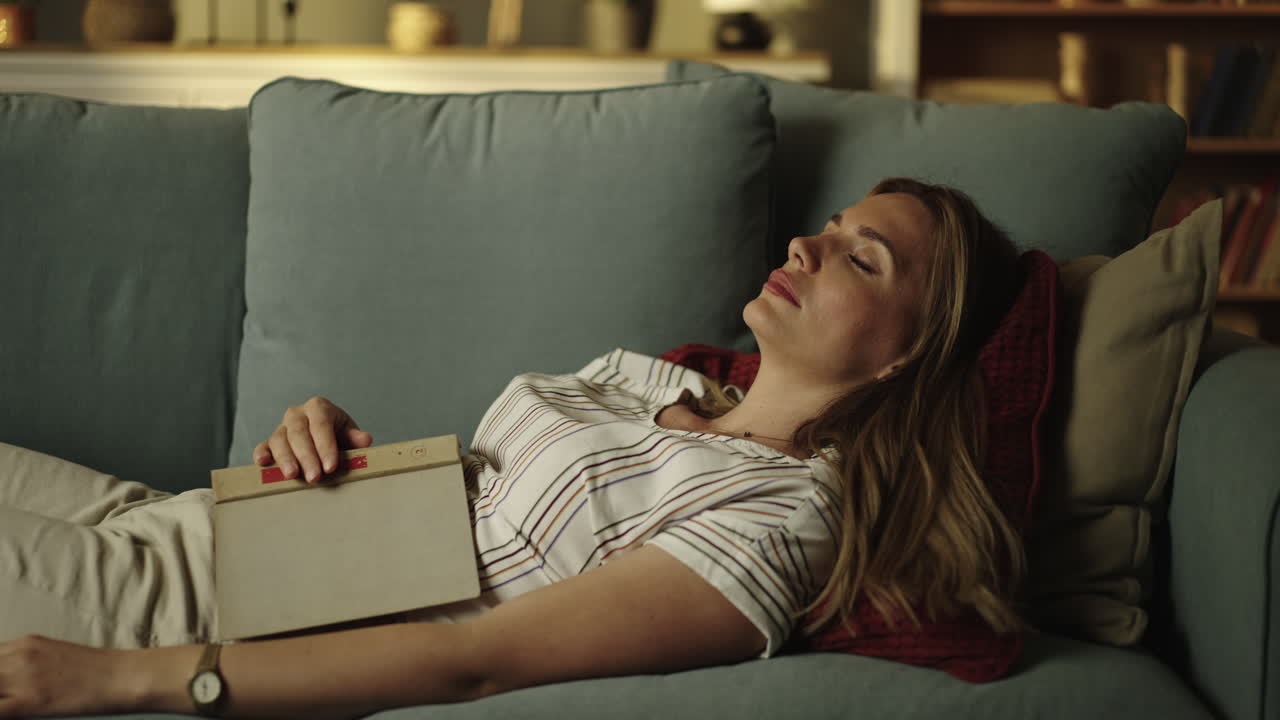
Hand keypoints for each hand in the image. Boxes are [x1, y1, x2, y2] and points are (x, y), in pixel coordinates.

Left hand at [0, 635, 139, 716]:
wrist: (122, 677)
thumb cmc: (95, 672)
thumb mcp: (53, 656)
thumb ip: (23, 663)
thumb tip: (6, 677)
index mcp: (24, 644)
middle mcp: (19, 656)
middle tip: (2, 692)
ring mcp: (23, 677)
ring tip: (9, 701)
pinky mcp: (29, 701)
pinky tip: (7, 710)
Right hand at [253, 396, 373, 483]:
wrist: (327, 439)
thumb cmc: (339, 436)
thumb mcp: (349, 434)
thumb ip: (355, 437)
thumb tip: (365, 440)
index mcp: (319, 407)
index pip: (321, 425)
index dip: (325, 446)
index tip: (331, 467)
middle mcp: (297, 414)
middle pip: (299, 433)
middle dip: (307, 456)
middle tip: (314, 477)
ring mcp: (282, 427)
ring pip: (279, 439)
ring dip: (285, 458)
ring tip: (292, 476)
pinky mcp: (271, 441)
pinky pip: (263, 445)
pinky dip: (262, 453)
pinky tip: (263, 462)